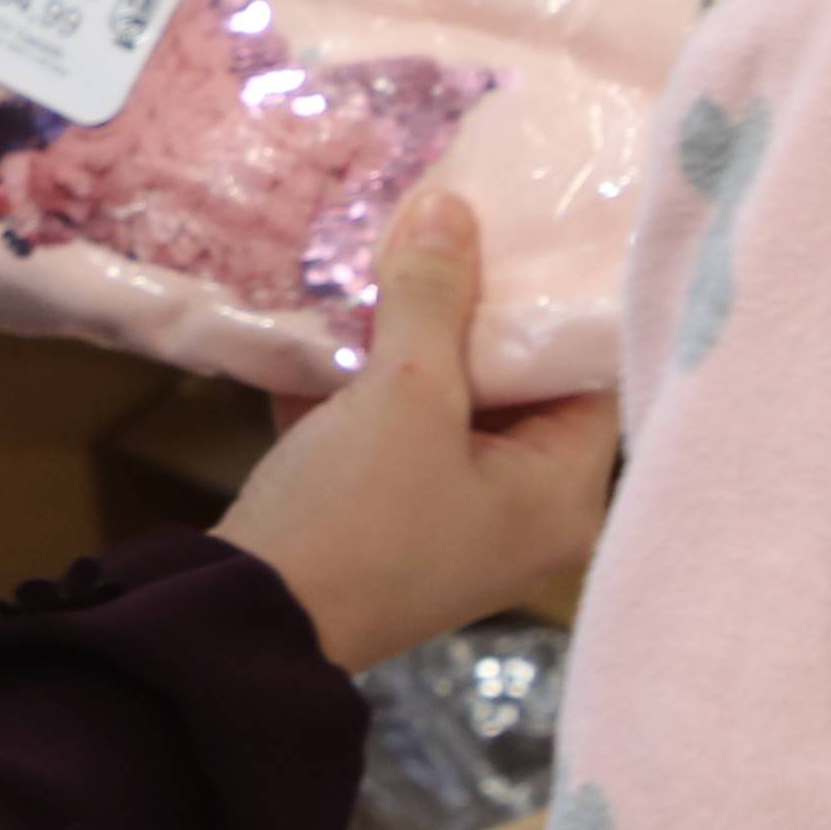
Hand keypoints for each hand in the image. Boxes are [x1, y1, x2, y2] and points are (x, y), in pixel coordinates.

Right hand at [215, 195, 622, 672]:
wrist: (244, 622)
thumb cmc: (355, 516)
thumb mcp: (402, 394)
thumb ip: (432, 296)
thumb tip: (450, 207)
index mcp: (561, 496)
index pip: (586, 371)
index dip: (548, 294)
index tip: (515, 223)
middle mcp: (522, 516)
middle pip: (514, 383)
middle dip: (463, 307)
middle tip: (438, 226)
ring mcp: (452, 522)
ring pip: (444, 403)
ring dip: (404, 340)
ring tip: (379, 260)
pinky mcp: (387, 523)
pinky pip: (392, 435)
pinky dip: (362, 387)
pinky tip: (328, 324)